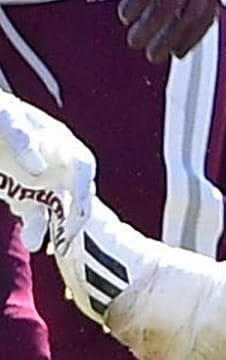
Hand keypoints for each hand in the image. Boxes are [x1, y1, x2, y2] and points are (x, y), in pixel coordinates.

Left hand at [0, 92, 94, 253]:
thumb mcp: (4, 117)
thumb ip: (21, 136)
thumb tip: (39, 168)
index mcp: (60, 142)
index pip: (82, 164)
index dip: (83, 182)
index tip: (79, 202)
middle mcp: (58, 166)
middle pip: (78, 193)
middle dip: (75, 214)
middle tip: (69, 231)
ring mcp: (43, 184)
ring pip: (58, 210)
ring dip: (54, 228)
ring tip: (39, 241)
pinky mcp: (26, 198)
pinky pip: (36, 218)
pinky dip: (35, 231)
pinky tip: (32, 243)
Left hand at [89, 0, 225, 62]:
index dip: (139, 0)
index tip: (124, 17)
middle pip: (170, 3)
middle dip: (152, 26)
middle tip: (134, 42)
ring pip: (189, 17)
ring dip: (172, 39)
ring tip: (154, 54)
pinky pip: (206, 21)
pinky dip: (193, 38)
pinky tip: (178, 51)